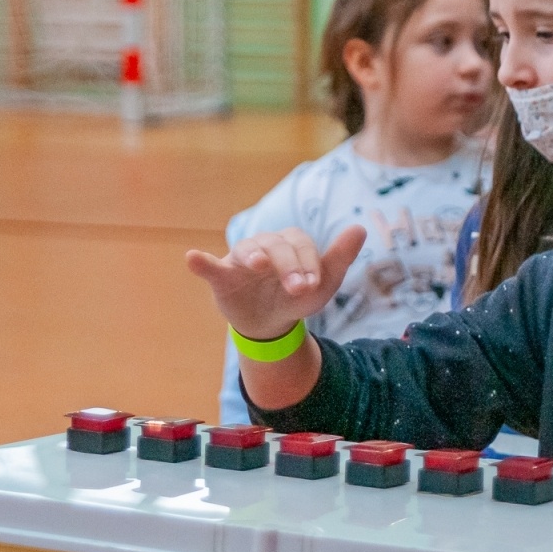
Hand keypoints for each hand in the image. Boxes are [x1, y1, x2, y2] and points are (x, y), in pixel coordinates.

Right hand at [186, 226, 365, 339]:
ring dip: (254, 256)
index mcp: (291, 242)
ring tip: (259, 265)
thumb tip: (360, 228)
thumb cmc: (297, 297)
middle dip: (289, 266)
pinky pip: (210, 266)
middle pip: (277, 246)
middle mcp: (266, 244)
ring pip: (247, 249)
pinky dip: (201, 262)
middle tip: (298, 288)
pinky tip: (192, 258)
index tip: (312, 285)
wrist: (271, 324)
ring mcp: (242, 258)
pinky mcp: (222, 276)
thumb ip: (340, 257)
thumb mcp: (323, 284)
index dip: (308, 263)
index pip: (301, 245)